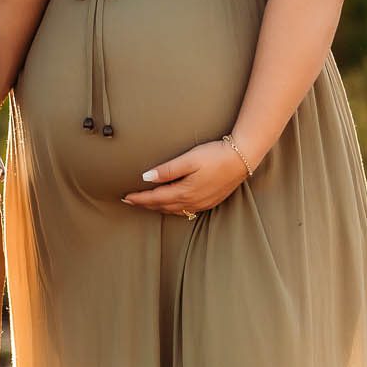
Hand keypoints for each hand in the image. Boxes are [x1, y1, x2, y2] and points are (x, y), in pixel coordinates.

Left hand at [121, 138, 255, 216]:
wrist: (241, 159)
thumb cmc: (215, 155)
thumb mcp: (189, 159)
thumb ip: (167, 170)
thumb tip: (146, 177)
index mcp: (184, 192)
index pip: (155, 198)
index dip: (139, 199)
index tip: (125, 197)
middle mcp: (192, 202)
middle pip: (162, 207)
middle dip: (145, 205)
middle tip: (130, 202)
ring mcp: (201, 204)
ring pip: (173, 211)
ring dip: (158, 208)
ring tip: (145, 204)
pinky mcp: (209, 202)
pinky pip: (185, 211)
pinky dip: (172, 209)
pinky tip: (170, 205)